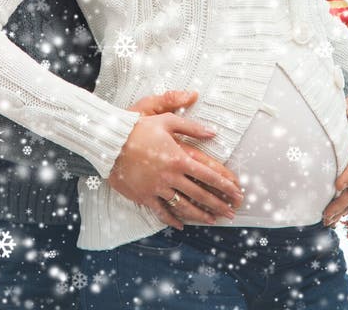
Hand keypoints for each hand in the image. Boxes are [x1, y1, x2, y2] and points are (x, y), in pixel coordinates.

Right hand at [109, 110, 242, 229]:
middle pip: (200, 193)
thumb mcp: (167, 120)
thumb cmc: (140, 128)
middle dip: (219, 204)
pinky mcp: (144, 197)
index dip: (225, 184)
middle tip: (232, 212)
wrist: (111, 142)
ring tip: (213, 220)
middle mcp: (171, 176)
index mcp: (179, 157)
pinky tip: (181, 225)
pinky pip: (161, 212)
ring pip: (183, 206)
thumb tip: (213, 132)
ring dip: (200, 215)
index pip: (208, 174)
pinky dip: (172, 220)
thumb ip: (192, 127)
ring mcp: (157, 188)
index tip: (237, 191)